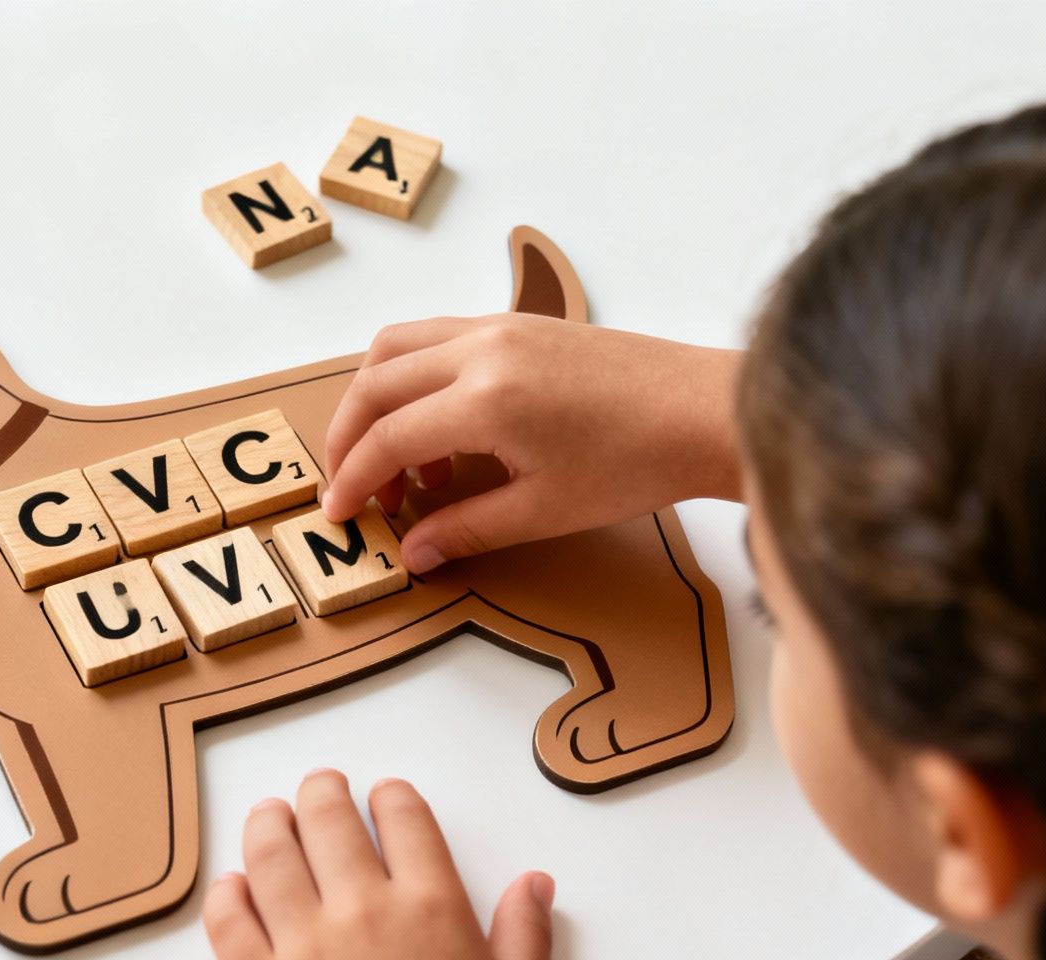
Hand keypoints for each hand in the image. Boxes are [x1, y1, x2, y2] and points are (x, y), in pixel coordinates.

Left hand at [204, 771, 554, 959]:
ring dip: (268, 825)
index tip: (384, 795)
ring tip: (269, 815)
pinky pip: (228, 922)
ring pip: (270, 855)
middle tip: (318, 788)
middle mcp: (365, 911)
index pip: (404, 819)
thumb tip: (534, 885)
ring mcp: (305, 946)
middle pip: (328, 819)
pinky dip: (226, 895)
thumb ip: (526, 932)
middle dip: (322, 792)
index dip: (391, 798)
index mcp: (433, 906)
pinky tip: (234, 887)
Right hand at [322, 314, 742, 572]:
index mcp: (486, 400)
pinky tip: (442, 428)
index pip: (388, 439)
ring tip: (399, 460)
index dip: (354, 481)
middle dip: (348, 438)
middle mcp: (482, 350)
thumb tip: (415, 552)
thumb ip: (466, 529)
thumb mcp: (544, 510)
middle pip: (375, 384)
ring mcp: (499, 326)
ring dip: (375, 399)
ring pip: (397, 348)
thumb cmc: (638, 460)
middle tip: (352, 487)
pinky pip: (435, 337)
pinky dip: (414, 377)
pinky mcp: (518, 320)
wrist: (703, 411)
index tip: (342, 513)